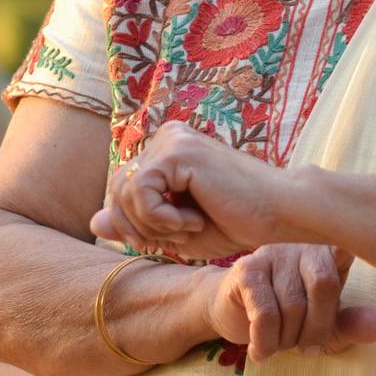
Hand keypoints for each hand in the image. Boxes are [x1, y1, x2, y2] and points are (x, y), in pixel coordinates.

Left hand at [89, 121, 297, 259]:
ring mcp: (172, 139)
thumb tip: (94, 221)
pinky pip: (141, 191)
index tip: (165, 240)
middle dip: (137, 226)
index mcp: (168, 149)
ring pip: (126, 191)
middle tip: (175, 238)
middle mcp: (167, 136)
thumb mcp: (176, 231)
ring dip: (153, 225)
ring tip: (190, 227)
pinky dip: (160, 218)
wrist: (281, 214)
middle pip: (118, 188)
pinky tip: (192, 221)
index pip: (123, 188)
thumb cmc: (238, 221)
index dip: (133, 223)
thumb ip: (136, 224)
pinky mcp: (178, 151)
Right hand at [202, 243, 375, 363]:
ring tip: (281, 344)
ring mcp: (273, 253)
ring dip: (288, 339)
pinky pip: (265, 312)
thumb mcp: (325, 327)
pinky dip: (266, 341)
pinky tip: (261, 352)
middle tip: (309, 351)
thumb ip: (352, 325)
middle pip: (324, 285)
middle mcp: (302, 245)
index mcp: (329, 252)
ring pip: (293, 304)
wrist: (232, 313)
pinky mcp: (247, 269)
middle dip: (318, 328)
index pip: (348, 250)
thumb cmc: (287, 318)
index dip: (360, 248)